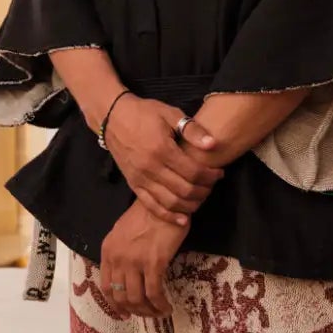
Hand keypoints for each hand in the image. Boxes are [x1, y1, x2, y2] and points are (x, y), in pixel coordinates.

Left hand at [99, 200, 188, 314]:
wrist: (165, 203)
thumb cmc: (147, 215)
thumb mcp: (123, 232)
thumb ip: (120, 253)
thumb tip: (125, 274)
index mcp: (108, 251)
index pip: (106, 287)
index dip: (115, 305)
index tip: (125, 313)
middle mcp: (117, 258)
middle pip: (121, 296)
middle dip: (134, 310)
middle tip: (145, 314)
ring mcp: (134, 261)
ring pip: (136, 299)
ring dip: (148, 311)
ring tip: (158, 312)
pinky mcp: (154, 263)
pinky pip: (154, 293)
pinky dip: (160, 305)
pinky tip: (166, 307)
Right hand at [103, 96, 221, 227]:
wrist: (113, 117)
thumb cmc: (144, 113)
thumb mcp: (170, 113)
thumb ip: (192, 130)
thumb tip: (213, 144)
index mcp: (162, 149)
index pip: (193, 171)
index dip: (210, 176)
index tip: (219, 173)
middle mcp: (151, 168)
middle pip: (184, 190)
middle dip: (204, 191)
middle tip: (212, 185)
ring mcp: (140, 179)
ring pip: (170, 202)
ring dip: (190, 205)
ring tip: (201, 198)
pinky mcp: (134, 185)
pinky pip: (152, 206)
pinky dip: (169, 215)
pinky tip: (183, 219)